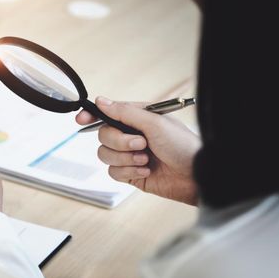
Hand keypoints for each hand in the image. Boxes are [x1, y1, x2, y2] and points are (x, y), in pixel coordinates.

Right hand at [76, 97, 200, 204]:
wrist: (196, 176)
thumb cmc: (182, 145)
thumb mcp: (154, 122)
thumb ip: (125, 112)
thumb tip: (101, 101)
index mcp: (137, 118)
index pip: (108, 113)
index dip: (92, 115)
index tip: (82, 120)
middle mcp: (131, 134)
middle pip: (103, 135)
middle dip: (120, 142)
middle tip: (141, 144)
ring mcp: (130, 155)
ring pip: (105, 154)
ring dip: (125, 158)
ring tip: (146, 159)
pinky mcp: (131, 173)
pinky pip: (113, 172)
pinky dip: (128, 171)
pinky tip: (147, 171)